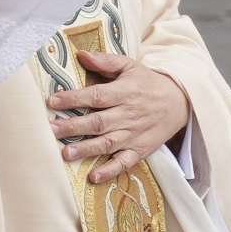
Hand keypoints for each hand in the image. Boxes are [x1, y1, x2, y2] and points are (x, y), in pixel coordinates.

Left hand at [47, 50, 188, 183]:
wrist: (178, 103)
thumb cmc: (147, 83)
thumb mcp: (130, 66)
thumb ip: (106, 61)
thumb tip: (81, 55)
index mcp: (124, 92)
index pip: (95, 96)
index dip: (74, 99)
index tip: (52, 101)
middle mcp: (127, 115)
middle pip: (98, 122)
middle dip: (73, 126)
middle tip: (52, 130)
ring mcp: (133, 134)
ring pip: (107, 143)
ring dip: (86, 149)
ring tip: (66, 153)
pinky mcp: (139, 150)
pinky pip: (124, 163)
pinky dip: (110, 170)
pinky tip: (93, 176)